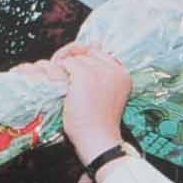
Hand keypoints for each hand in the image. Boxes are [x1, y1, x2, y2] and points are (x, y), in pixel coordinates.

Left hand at [50, 44, 132, 161]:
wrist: (98, 140)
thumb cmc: (98, 122)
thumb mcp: (104, 94)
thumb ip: (99, 70)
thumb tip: (92, 42)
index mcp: (123, 74)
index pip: (98, 53)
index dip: (85, 61)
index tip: (77, 76)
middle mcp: (115, 69)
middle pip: (86, 53)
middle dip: (73, 64)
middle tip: (69, 83)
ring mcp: (100, 71)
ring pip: (75, 58)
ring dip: (65, 70)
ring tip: (66, 89)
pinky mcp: (85, 75)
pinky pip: (66, 64)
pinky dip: (60, 74)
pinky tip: (63, 89)